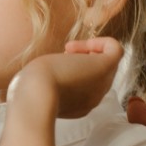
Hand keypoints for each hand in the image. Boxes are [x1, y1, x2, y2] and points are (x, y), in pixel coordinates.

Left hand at [0, 37, 123, 145]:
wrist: (35, 95)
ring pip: (106, 61)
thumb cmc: (29, 89)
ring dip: (88, 50)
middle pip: (98, 71)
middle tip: (64, 57)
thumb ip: (48, 81)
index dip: (75, 69)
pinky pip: (116, 49)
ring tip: (68, 51)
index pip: (86, 83)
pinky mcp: (105, 68)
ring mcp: (101, 84)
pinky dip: (100, 41)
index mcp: (79, 104)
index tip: (57, 67)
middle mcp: (93, 97)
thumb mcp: (39, 85)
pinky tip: (76, 47)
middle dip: (82, 58)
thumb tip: (49, 69)